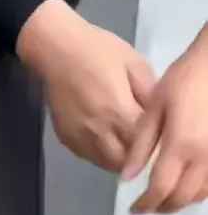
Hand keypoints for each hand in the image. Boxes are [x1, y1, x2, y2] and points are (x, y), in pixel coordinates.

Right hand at [17, 0, 155, 172]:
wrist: (56, 51)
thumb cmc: (98, 50)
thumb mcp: (134, 63)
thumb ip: (149, 92)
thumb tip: (158, 115)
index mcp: (119, 112)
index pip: (143, 144)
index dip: (153, 145)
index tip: (159, 137)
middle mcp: (99, 133)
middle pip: (125, 161)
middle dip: (136, 156)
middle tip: (143, 142)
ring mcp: (81, 139)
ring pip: (107, 164)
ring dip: (119, 158)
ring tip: (125, 142)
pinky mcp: (68, 140)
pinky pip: (90, 157)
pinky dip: (102, 154)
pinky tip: (106, 138)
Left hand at [123, 26, 207, 213]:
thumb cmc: (186, 78)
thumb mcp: (156, 107)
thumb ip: (141, 145)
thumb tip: (126, 177)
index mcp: (180, 146)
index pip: (160, 190)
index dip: (145, 205)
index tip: (133, 209)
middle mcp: (203, 158)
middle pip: (181, 198)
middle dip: (162, 207)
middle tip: (148, 206)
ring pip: (199, 196)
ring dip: (181, 202)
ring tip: (166, 198)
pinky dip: (198, 192)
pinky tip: (187, 186)